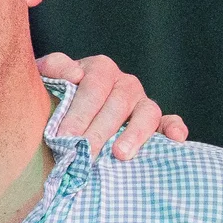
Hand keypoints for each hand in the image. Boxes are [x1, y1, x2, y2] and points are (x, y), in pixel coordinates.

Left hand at [36, 52, 187, 158]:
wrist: (65, 104)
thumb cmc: (55, 93)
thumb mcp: (47, 76)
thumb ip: (54, 67)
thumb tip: (74, 74)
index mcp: (99, 69)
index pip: (93, 87)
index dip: (79, 112)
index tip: (64, 135)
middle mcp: (124, 83)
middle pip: (116, 104)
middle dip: (98, 131)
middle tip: (83, 153)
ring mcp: (141, 102)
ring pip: (146, 113)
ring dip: (135, 134)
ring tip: (120, 154)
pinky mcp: (155, 120)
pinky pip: (168, 121)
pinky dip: (175, 127)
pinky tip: (176, 138)